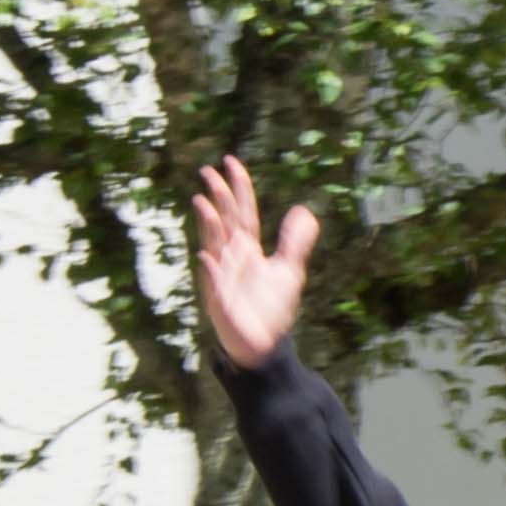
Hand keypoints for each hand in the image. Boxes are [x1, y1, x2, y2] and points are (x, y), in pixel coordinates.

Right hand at [189, 158, 316, 368]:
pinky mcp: (222, 301)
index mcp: (247, 249)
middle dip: (218, 197)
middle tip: (209, 171)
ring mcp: (223, 277)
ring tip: (203, 203)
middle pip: (224, 221)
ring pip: (213, 245)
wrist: (262, 343)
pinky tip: (208, 256)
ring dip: (208, 225)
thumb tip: (302, 211)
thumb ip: (295, 241)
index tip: (231, 162)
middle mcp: (231, 258)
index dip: (239, 188)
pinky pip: (214, 284)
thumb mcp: (289, 270)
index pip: (242, 212)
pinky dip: (211, 270)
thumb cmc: (270, 307)